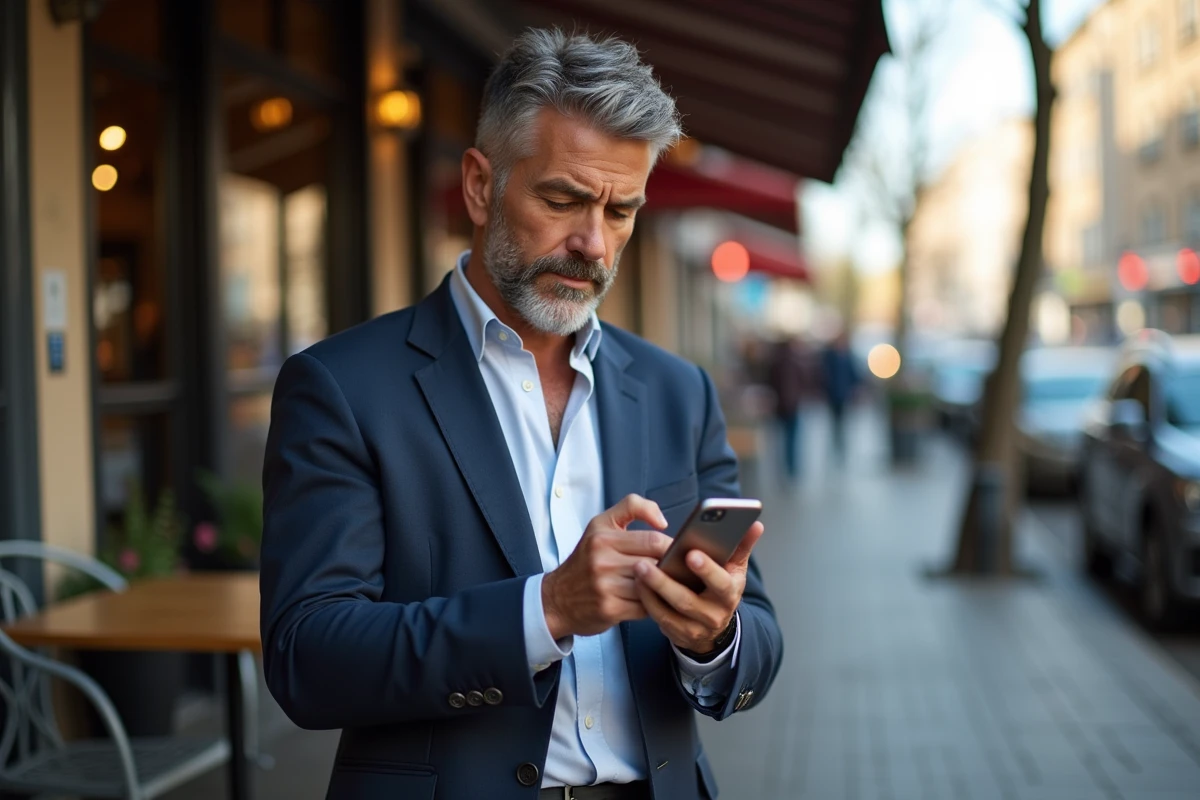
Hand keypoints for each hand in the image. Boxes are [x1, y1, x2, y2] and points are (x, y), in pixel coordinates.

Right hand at [542, 495, 673, 638]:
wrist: (557, 598)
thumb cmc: (586, 560)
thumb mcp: (601, 524)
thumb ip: (632, 507)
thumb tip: (662, 521)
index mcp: (603, 536)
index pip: (653, 540)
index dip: (672, 547)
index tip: (678, 552)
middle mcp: (601, 559)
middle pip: (655, 563)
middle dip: (671, 568)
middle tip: (679, 570)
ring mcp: (605, 586)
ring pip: (652, 586)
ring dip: (664, 587)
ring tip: (670, 585)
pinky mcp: (609, 609)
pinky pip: (645, 607)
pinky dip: (654, 604)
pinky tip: (654, 601)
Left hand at [633, 521, 764, 654]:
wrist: (714, 627)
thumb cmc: (721, 587)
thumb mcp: (735, 568)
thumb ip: (742, 546)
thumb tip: (756, 524)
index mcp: (730, 594)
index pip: (721, 583)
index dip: (707, 570)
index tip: (691, 553)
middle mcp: (714, 614)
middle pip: (687, 600)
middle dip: (665, 582)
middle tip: (646, 563)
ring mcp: (694, 628)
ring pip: (669, 611)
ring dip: (651, 590)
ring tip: (637, 568)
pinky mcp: (677, 634)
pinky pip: (658, 618)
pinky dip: (646, 601)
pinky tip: (636, 583)